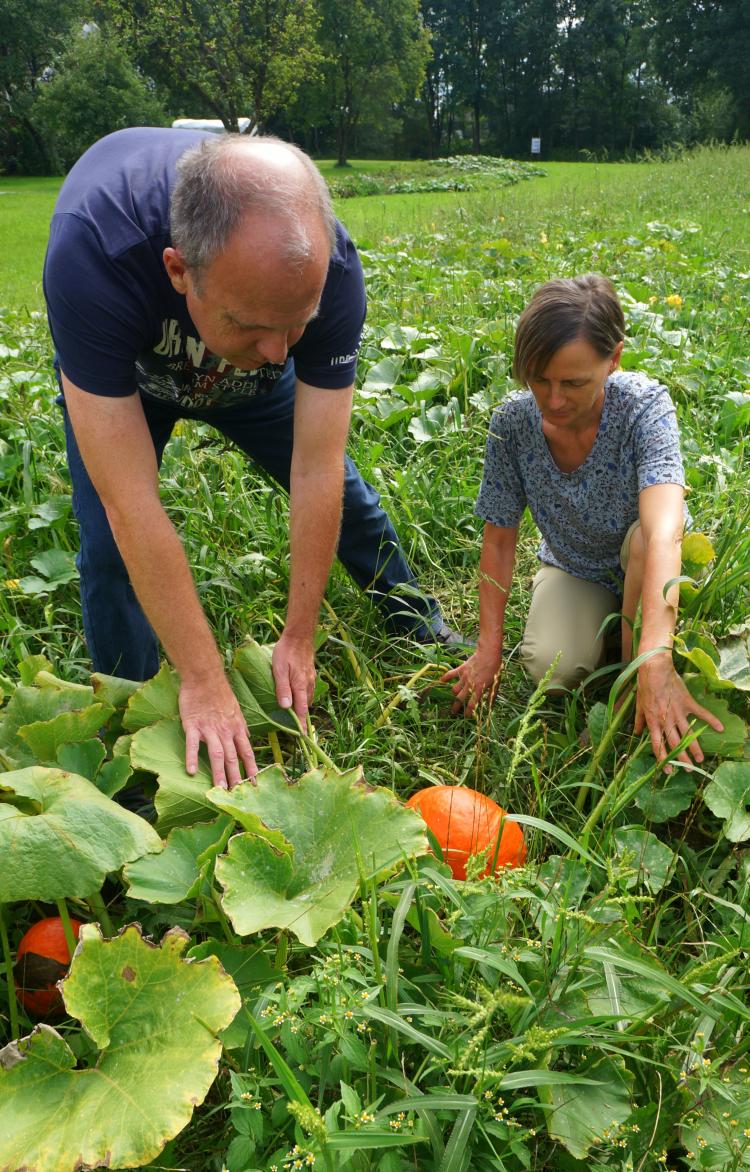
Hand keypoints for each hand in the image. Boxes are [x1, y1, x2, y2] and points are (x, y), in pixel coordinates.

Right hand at [179, 674, 256, 789]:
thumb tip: (247, 739)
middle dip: (236, 778)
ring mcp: (210, 729)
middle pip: (233, 757)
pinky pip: (193, 744)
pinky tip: (191, 771)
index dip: (251, 769)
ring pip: (217, 754)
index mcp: (237, 728)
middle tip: (237, 795)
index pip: (246, 752)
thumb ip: (239, 727)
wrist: (205, 677)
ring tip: (219, 790)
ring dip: (219, 773)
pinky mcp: (193, 725)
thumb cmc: (219, 693)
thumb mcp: (236, 710)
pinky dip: (193, 757)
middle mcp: (226, 731)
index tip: (254, 785)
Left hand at [272, 631, 316, 723]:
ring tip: (297, 715)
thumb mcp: (279, 670)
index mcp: (300, 686)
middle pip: (306, 706)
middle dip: (302, 717)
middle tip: (296, 728)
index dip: (301, 723)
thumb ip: (282, 688)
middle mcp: (308, 684)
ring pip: (308, 698)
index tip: (302, 736)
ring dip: (303, 707)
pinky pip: (308, 690)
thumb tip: (285, 707)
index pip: (301, 710)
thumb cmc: (286, 651)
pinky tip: (298, 696)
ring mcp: (310, 678)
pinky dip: (304, 697)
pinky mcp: (310, 673)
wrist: (299, 635)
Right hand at [441, 647, 501, 715]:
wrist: (489, 653)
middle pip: (460, 699)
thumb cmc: (495, 669)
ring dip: (452, 695)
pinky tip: (440, 682)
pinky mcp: (460, 669)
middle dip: (456, 707)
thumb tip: (490, 705)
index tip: (466, 716)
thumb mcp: (496, 684)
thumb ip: (491, 695)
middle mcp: (470, 685)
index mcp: (479, 689)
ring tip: (450, 699)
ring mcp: (464, 677)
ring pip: (454, 689)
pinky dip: (445, 679)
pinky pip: (450, 674)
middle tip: (453, 712)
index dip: (468, 712)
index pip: (472, 705)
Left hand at [635, 652, 723, 770]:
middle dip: (682, 759)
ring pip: (688, 734)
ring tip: (700, 759)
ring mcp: (678, 712)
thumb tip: (637, 733)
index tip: (668, 770)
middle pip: (675, 743)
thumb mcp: (638, 705)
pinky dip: (711, 720)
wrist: (655, 669)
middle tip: (689, 770)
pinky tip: (720, 728)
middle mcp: (666, 720)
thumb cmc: (645, 686)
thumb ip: (639, 720)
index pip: (658, 745)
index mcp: (653, 721)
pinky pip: (701, 713)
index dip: (663, 759)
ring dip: (694, 748)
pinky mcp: (688, 702)